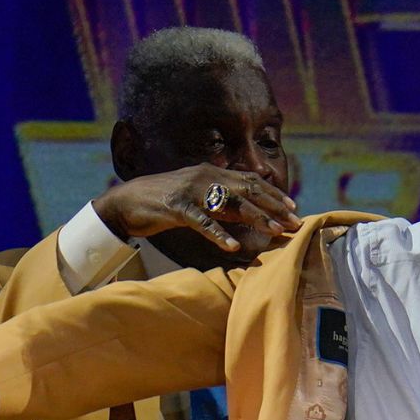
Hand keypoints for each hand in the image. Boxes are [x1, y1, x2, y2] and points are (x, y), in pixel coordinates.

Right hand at [92, 165, 299, 254]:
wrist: (127, 202)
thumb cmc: (166, 203)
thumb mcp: (199, 199)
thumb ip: (223, 203)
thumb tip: (250, 213)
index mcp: (212, 173)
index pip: (250, 181)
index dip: (273, 194)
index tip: (293, 208)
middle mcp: (206, 177)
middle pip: (247, 190)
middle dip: (273, 206)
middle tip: (292, 222)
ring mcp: (191, 191)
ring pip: (230, 203)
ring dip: (255, 217)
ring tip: (274, 232)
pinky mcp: (176, 207)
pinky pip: (202, 221)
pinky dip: (218, 233)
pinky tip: (232, 246)